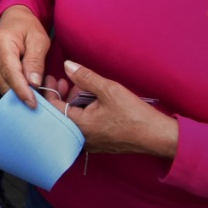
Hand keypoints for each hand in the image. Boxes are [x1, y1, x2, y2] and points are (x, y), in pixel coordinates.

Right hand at [0, 5, 51, 108]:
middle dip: (20, 95)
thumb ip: (35, 60)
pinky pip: (0, 82)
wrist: (13, 18)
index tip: (33, 104)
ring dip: (17, 92)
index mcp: (1, 44)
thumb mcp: (39, 39)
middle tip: (40, 103)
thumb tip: (33, 82)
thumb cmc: (28, 27)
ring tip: (34, 92)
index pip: (10, 73)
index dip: (21, 90)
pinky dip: (12, 86)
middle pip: (4, 82)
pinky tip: (23, 83)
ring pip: (1, 85)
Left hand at [44, 60, 177, 158]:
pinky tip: (90, 100)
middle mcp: (82, 138)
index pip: (54, 109)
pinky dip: (82, 111)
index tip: (50, 77)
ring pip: (73, 120)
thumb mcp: (108, 89)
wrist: (158, 136)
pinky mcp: (100, 143)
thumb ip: (85, 77)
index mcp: (80, 126)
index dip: (50, 91)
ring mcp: (91, 143)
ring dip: (73, 102)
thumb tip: (66, 65)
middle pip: (62, 114)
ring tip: (79, 87)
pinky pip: (84, 126)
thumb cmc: (134, 114)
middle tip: (64, 80)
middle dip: (61, 95)